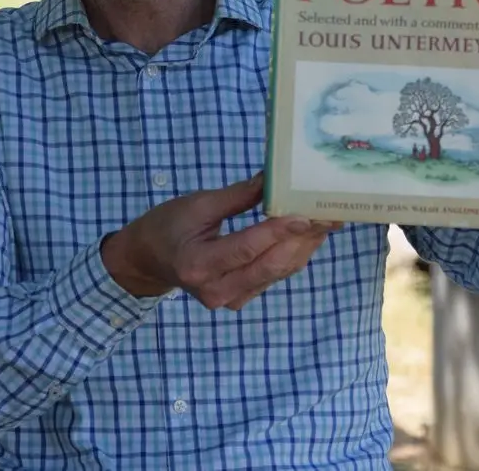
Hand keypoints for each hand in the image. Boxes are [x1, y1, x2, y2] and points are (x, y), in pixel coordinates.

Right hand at [101, 173, 341, 310]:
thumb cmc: (168, 226)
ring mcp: (230, 300)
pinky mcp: (241, 298)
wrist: (149, 260)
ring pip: (278, 272)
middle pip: (270, 265)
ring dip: (305, 246)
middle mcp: (217, 290)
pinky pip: (274, 276)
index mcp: (199, 265)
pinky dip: (294, 254)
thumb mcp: (197, 204)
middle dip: (303, 239)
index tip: (307, 213)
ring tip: (328, 220)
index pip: (247, 248)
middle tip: (329, 214)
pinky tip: (309, 235)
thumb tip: (273, 179)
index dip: (279, 231)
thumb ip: (237, 196)